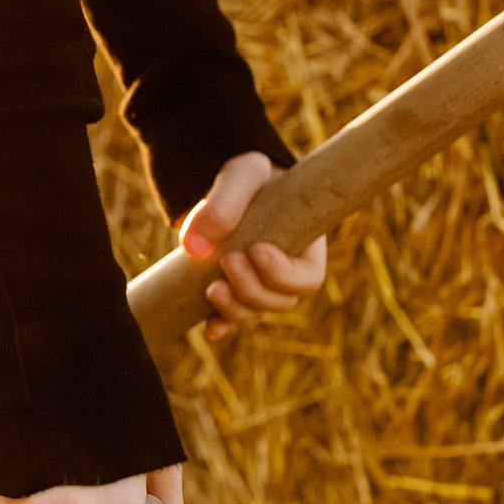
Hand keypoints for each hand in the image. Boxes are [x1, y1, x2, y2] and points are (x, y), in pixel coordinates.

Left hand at [181, 151, 326, 346]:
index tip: (256, 250)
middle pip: (281, 301)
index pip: (308, 277)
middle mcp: (287, 271)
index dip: (284, 275)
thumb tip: (195, 249)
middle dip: (253, 290)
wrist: (227, 183)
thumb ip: (224, 203)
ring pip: (255, 312)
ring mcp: (259, 284)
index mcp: (305, 244)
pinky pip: (231, 317)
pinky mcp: (234, 289)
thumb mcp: (240, 175)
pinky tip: (210, 328)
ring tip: (211, 288)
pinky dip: (221, 324)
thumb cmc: (247, 175)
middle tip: (228, 260)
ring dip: (235, 308)